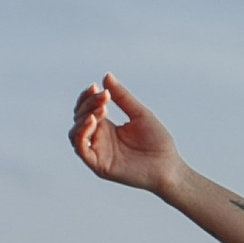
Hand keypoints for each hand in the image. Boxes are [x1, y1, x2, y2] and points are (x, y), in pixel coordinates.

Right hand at [69, 73, 182, 198]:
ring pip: (75, 133)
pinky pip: (81, 149)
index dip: (87, 97)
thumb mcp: (140, 114)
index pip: (86, 109)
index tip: (96, 87)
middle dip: (88, 104)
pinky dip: (82, 134)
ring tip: (100, 109)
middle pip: (79, 118)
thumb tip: (106, 76)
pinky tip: (93, 121)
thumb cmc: (157, 142)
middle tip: (103, 97)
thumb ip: (122, 97)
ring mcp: (97, 152)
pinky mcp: (98, 165)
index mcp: (106, 127)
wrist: (169, 166)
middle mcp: (98, 139)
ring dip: (82, 118)